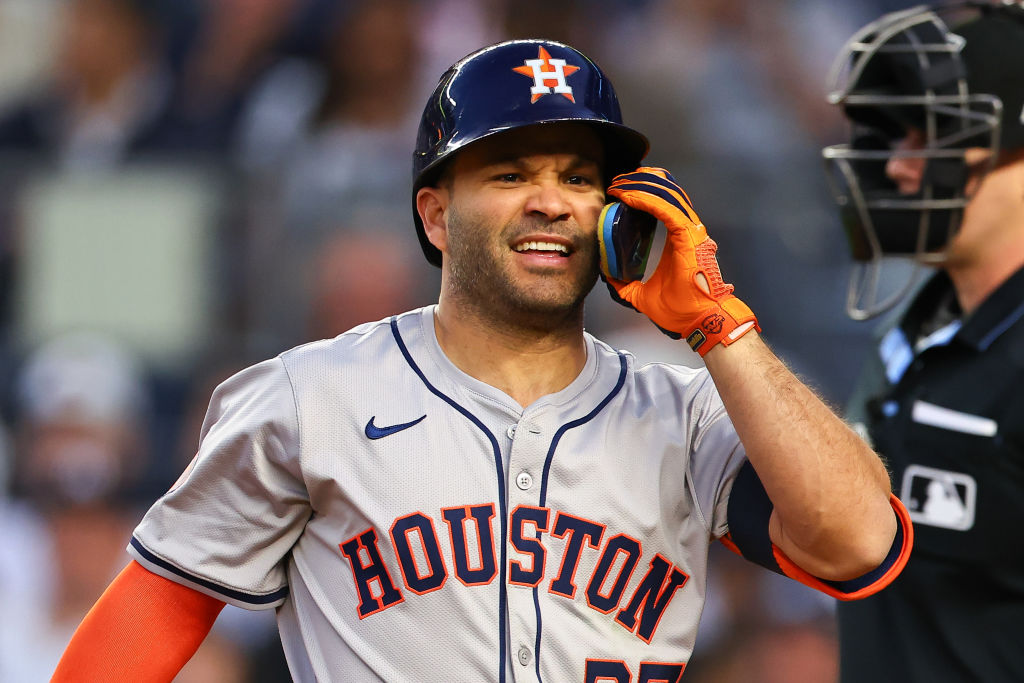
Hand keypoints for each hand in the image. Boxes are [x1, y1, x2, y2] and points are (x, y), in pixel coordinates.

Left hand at [604, 167, 758, 354]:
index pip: (663, 206)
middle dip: (640, 183)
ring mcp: (690, 233)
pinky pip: (666, 210)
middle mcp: (688, 232)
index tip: (622, 190)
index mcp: (680, 241)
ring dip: (640, 186)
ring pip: (666, 196)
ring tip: (620, 183)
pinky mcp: (688, 237)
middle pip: (665, 194)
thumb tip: (607, 278)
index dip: (644, 193)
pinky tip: (630, 196)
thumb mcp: (642, 295)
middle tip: (618, 181)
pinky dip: (647, 200)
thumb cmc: (681, 310)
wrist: (698, 321)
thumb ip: (626, 285)